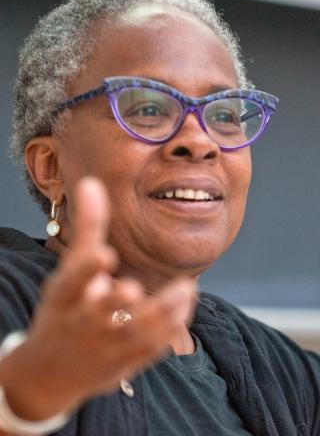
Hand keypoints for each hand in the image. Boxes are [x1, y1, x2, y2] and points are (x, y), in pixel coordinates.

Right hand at [0, 177, 195, 421]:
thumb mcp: (69, 269)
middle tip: (134, 287)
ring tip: (185, 288)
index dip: (86, 270)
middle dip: (116, 300)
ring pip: (134, 333)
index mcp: (63, 297)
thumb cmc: (65, 309)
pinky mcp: (123, 364)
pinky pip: (149, 349)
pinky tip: (186, 304)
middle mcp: (81, 322)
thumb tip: (91, 182)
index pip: (71, 282)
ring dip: (161, 313)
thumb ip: (88, 227)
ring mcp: (103, 347)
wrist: (50, 371)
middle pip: (99, 313)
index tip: (105, 255)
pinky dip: (170, 330)